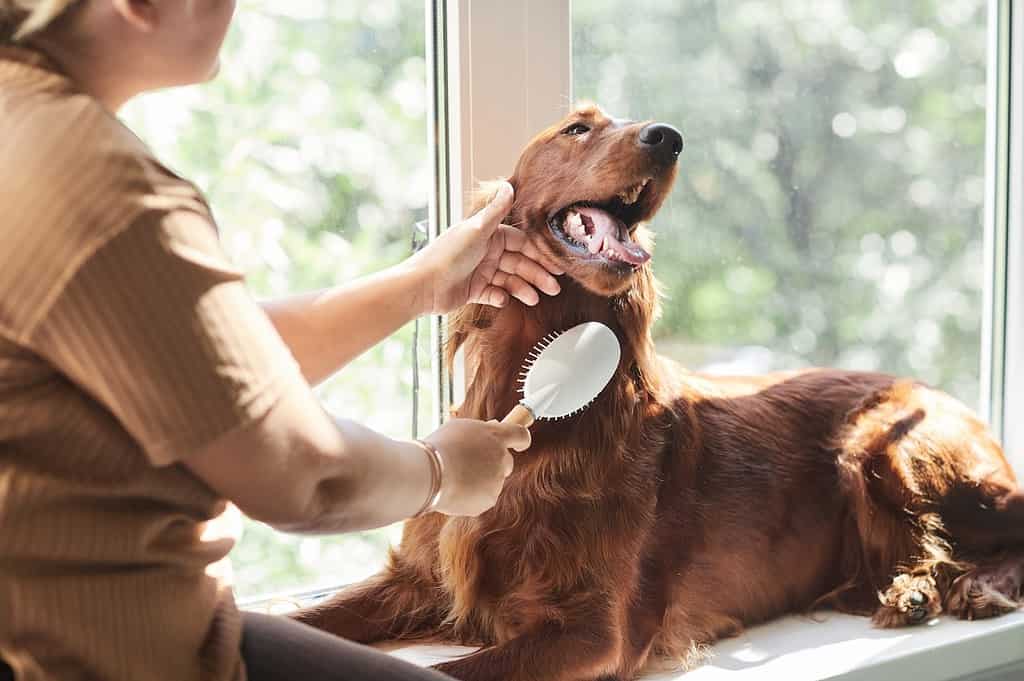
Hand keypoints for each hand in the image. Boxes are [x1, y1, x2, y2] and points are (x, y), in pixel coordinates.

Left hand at [408, 182, 563, 313]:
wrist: (422, 286)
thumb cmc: (447, 255)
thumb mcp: (476, 230)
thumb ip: (495, 210)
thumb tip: (509, 185)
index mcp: (488, 235)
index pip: (521, 243)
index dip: (538, 253)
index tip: (554, 264)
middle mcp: (485, 252)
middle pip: (518, 263)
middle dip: (536, 275)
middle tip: (553, 287)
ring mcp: (480, 272)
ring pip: (509, 280)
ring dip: (523, 288)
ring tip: (535, 299)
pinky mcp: (473, 291)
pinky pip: (494, 294)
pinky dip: (501, 297)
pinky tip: (505, 300)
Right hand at [422, 418, 530, 516]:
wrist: (429, 473)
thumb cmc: (439, 447)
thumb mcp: (459, 428)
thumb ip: (480, 430)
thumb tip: (493, 427)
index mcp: (495, 436)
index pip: (520, 435)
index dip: (521, 440)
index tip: (519, 444)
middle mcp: (501, 457)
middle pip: (506, 462)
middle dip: (494, 464)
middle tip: (473, 465)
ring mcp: (497, 480)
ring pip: (492, 481)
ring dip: (479, 481)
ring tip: (454, 477)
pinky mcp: (489, 499)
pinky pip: (482, 497)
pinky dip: (471, 496)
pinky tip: (454, 490)